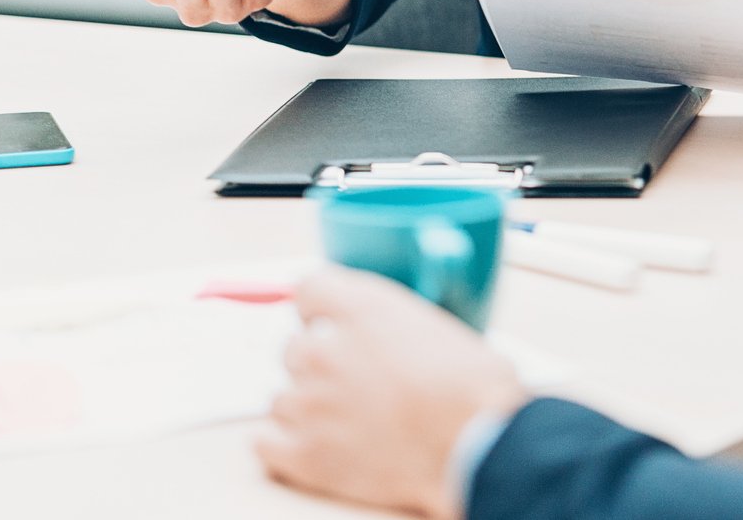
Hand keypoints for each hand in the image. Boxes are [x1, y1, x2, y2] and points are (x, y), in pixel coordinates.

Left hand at [257, 266, 528, 519]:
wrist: (476, 443)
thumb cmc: (474, 387)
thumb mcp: (438, 325)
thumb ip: (393, 320)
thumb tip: (383, 334)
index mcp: (363, 309)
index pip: (309, 287)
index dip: (319, 307)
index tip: (325, 320)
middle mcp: (326, 351)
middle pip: (292, 348)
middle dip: (317, 362)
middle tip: (349, 380)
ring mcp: (311, 404)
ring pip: (281, 398)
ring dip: (304, 406)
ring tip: (340, 419)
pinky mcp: (307, 455)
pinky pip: (266, 444)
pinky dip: (282, 444)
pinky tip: (306, 442)